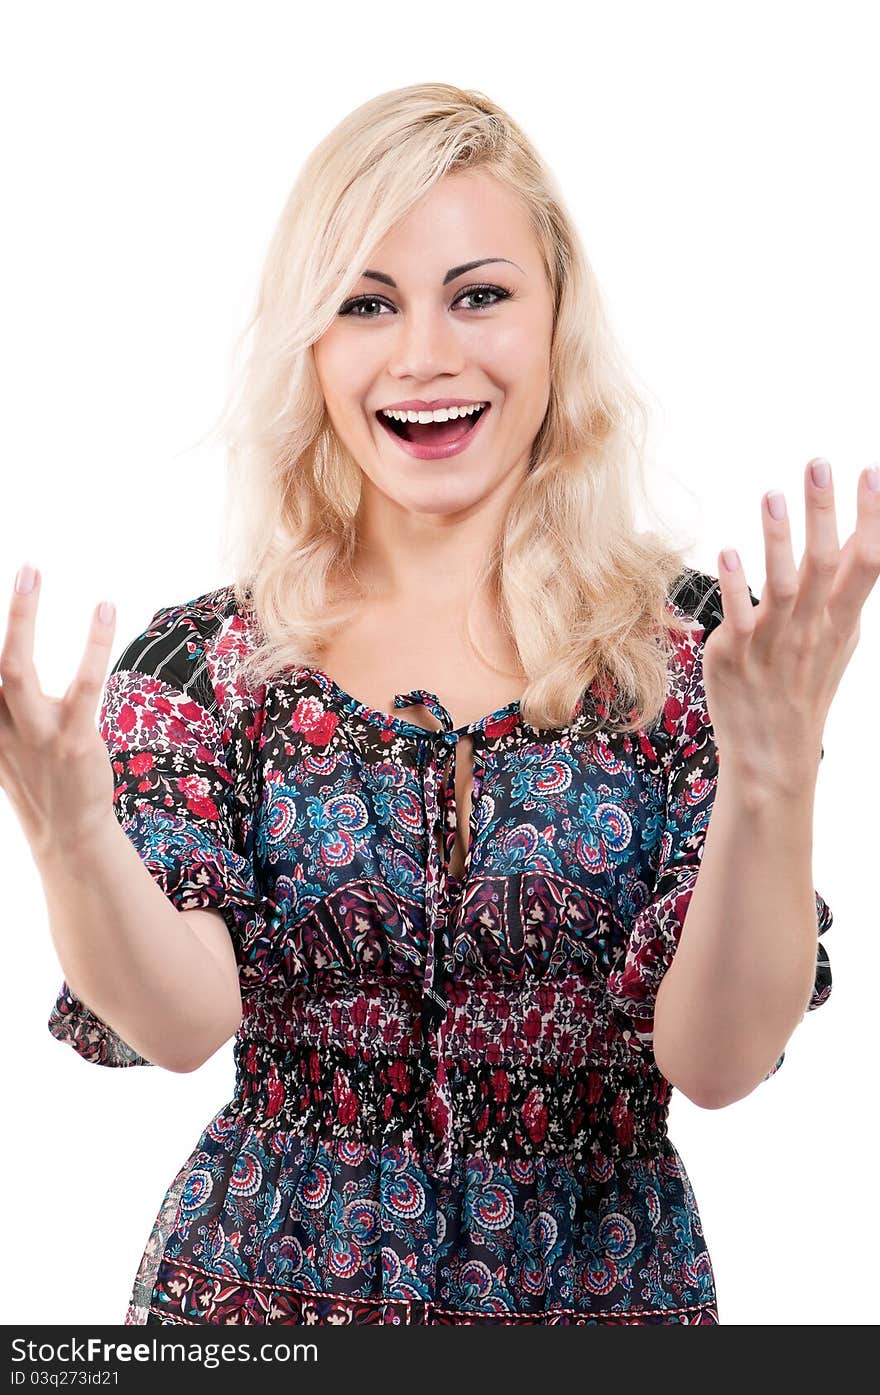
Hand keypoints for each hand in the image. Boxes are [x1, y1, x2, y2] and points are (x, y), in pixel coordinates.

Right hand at [0, 564, 117, 863]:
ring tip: (30, 571)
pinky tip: (105, 610)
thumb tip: (7, 665)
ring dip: (20, 616)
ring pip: (15, 670)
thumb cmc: (39, 781)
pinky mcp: (72, 742)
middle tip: (13, 570)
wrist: (70, 837)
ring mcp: (35, 735)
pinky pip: (82, 686)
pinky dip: (93, 645)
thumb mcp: (6, 744)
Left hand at [702, 458, 879, 796]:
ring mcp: (773, 641)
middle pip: (824, 564)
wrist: (773, 752)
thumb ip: (846, 585)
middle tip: (819, 464)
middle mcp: (812, 628)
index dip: (872, 517)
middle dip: (824, 512)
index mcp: (841, 619)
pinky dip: (734, 585)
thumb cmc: (805, 684)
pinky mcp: (735, 654)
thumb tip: (858, 535)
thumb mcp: (839, 635)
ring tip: (772, 496)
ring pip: (781, 586)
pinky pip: (736, 617)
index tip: (872, 472)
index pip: (866, 561)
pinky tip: (727, 553)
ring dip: (778, 541)